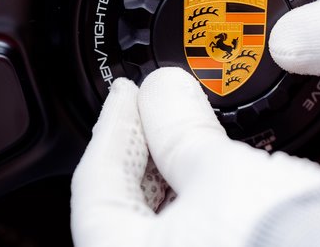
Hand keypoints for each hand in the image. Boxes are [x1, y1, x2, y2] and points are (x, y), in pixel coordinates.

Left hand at [71, 68, 319, 246]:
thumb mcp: (222, 174)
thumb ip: (179, 129)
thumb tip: (160, 89)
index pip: (96, 187)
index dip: (111, 129)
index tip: (127, 92)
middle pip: (128, 204)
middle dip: (145, 147)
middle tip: (159, 103)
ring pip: (167, 218)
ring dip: (176, 169)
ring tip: (193, 127)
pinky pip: (199, 230)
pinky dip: (204, 196)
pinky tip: (223, 168)